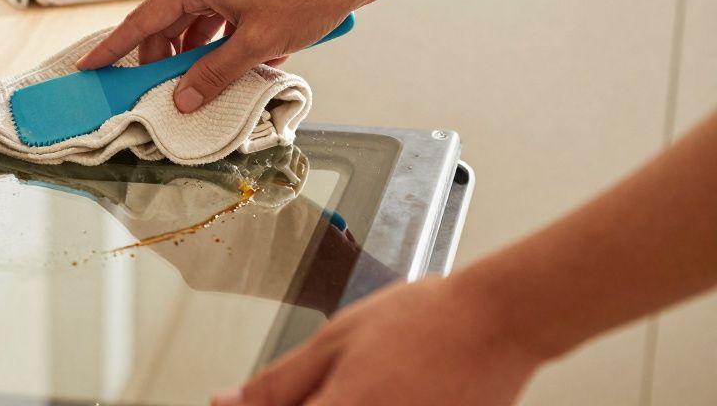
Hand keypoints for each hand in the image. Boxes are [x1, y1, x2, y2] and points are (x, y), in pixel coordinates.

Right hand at [77, 0, 377, 111]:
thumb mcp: (257, 43)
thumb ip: (214, 73)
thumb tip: (182, 99)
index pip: (143, 19)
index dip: (115, 47)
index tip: (90, 66)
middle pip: (168, 23)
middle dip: (163, 59)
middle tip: (159, 92)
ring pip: (194, 23)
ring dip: (194, 54)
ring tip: (199, 84)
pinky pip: (217, 18)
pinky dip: (218, 43)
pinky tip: (233, 66)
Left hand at [213, 277, 542, 405]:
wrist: (495, 323)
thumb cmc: (422, 321)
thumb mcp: (332, 341)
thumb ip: (276, 384)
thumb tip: (224, 404)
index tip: (246, 405)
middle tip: (320, 385)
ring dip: (333, 403)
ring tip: (359, 381)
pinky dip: (369, 405)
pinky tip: (381, 390)